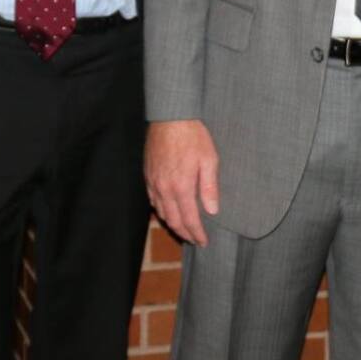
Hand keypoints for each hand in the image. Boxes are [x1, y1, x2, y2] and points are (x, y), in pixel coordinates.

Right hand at [146, 119, 219, 246]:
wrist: (170, 117)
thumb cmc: (193, 136)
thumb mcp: (209, 159)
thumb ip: (210, 187)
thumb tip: (212, 210)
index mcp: (182, 187)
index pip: (189, 219)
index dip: (197, 233)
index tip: (203, 242)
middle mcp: (165, 189)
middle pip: (173, 220)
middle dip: (184, 233)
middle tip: (194, 240)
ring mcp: (154, 182)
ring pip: (161, 212)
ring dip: (172, 224)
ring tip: (183, 229)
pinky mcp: (148, 175)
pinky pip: (152, 200)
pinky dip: (161, 210)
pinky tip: (167, 211)